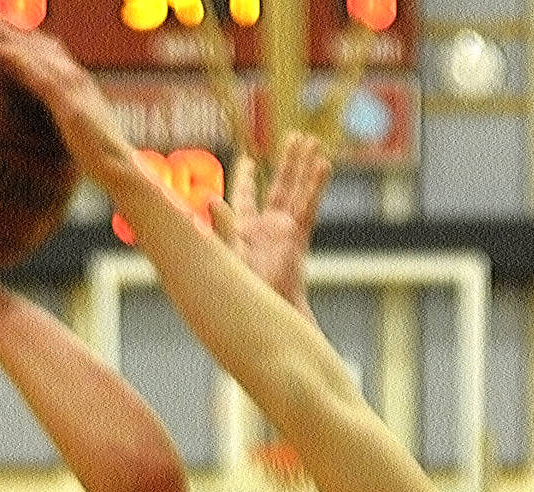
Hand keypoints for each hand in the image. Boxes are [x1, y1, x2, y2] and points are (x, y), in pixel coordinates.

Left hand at [0, 15, 136, 184]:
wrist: (121, 170)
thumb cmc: (104, 163)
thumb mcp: (83, 137)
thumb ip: (67, 125)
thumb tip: (52, 133)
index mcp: (81, 84)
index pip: (52, 51)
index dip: (28, 39)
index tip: (6, 34)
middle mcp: (77, 77)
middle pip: (38, 43)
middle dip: (10, 30)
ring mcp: (72, 87)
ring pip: (32, 51)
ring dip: (3, 37)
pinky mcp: (65, 101)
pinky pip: (32, 72)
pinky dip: (9, 58)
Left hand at [212, 131, 331, 310]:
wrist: (265, 312)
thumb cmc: (242, 291)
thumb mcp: (226, 254)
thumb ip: (221, 225)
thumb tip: (210, 198)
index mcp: (245, 229)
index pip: (245, 196)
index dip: (244, 177)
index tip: (246, 160)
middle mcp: (268, 227)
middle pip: (279, 186)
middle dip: (288, 162)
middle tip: (296, 138)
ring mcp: (285, 231)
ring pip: (296, 191)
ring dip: (304, 166)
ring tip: (313, 142)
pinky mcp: (298, 238)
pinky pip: (308, 206)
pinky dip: (315, 185)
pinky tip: (324, 164)